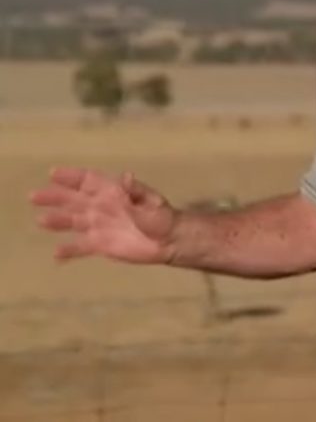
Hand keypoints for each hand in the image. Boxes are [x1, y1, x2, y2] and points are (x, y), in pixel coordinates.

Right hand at [29, 167, 177, 263]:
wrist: (169, 241)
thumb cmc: (162, 216)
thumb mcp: (151, 202)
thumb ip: (135, 192)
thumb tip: (125, 176)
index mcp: (113, 193)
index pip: (89, 181)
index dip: (71, 176)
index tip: (53, 173)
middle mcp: (101, 207)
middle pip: (74, 200)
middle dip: (55, 197)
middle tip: (34, 196)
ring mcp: (99, 226)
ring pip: (73, 222)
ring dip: (57, 221)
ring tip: (41, 221)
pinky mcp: (100, 245)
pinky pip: (81, 247)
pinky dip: (69, 251)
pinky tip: (56, 254)